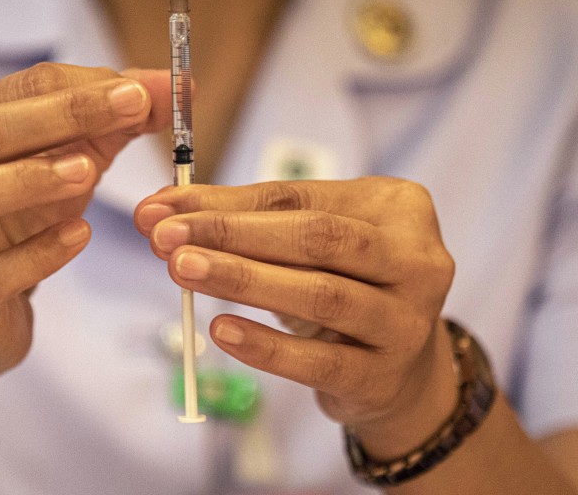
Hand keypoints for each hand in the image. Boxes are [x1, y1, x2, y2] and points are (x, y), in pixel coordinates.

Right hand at [0, 63, 169, 386]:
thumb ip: (114, 126)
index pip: (18, 90)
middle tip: (132, 106)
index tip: (147, 89)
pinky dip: (34, 255)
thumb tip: (174, 86)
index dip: (85, 86)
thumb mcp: (67, 166)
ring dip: (26, 181)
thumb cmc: (15, 225)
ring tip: (89, 171)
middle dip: (61, 114)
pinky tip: (78, 235)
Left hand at [134, 177, 458, 450]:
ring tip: (183, 271)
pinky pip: (319, 361)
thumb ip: (242, 217)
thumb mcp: (310, 238)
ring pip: (321, 295)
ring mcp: (407, 322)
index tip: (163, 209)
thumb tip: (160, 209)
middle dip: (233, 235)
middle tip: (167, 238)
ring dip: (243, 281)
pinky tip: (220, 330)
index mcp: (399, 208)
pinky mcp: (385, 377)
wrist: (401, 369)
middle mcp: (417, 260)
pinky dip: (266, 346)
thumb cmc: (346, 282)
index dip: (226, 204)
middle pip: (317, 239)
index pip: (299, 199)